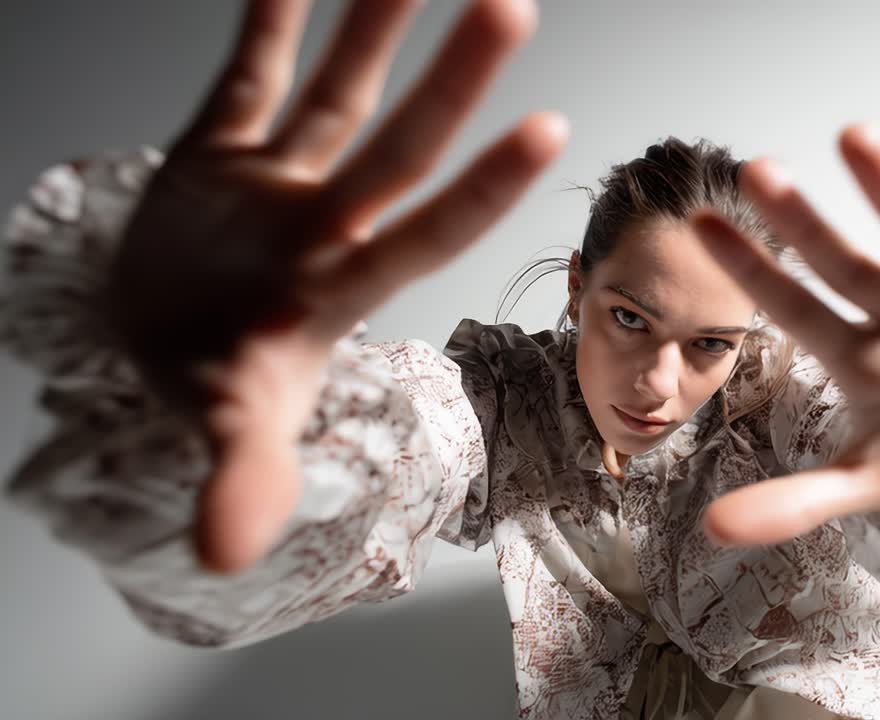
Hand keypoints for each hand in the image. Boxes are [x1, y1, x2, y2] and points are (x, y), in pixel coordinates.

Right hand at [108, 0, 566, 572]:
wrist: (154, 341)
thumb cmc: (209, 383)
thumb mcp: (226, 428)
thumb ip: (240, 473)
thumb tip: (225, 551)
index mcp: (334, 290)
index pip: (423, 233)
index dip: (480, 189)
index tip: (548, 133)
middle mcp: (321, 226)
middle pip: (400, 146)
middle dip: (453, 82)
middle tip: (512, 9)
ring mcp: (274, 185)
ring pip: (338, 96)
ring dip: (375, 29)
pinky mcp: (219, 156)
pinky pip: (246, 78)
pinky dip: (266, 25)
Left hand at [692, 125, 879, 546]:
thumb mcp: (870, 480)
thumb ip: (796, 503)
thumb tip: (711, 530)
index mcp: (863, 359)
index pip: (797, 312)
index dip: (753, 273)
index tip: (699, 224)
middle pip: (848, 269)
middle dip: (806, 226)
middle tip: (757, 170)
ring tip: (854, 136)